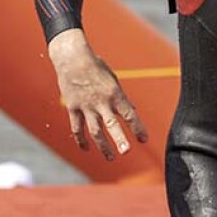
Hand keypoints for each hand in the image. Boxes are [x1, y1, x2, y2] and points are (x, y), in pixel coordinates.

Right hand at [49, 29, 147, 160]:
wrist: (72, 59)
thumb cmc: (96, 67)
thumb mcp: (113, 79)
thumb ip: (121, 97)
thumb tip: (132, 110)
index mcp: (115, 93)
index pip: (129, 114)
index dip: (138, 127)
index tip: (144, 139)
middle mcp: (101, 102)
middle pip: (111, 124)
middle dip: (119, 139)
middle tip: (126, 152)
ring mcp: (86, 106)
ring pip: (94, 130)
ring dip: (103, 145)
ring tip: (111, 157)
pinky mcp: (73, 108)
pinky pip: (77, 127)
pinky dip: (81, 139)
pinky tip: (86, 148)